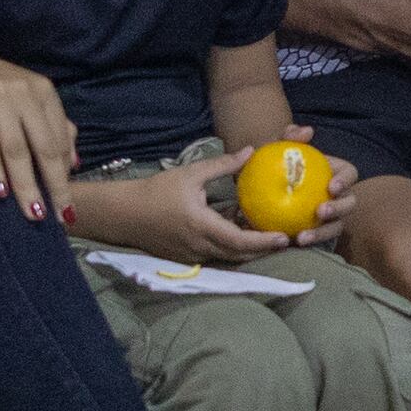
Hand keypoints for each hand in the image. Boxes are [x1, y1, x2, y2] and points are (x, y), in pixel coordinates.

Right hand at [0, 33, 72, 216]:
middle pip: (45, 147)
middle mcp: (25, 91)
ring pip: (17, 149)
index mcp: (42, 91)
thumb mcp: (20, 97)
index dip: (64, 174)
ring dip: (26, 185)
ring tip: (32, 213)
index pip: (60, 139)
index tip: (67, 204)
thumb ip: (49, 123)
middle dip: (54, 185)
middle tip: (59, 217)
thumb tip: (73, 161)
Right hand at [69, 150, 327, 264]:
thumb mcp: (190, 174)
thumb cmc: (156, 191)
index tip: (284, 237)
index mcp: (202, 227)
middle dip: (264, 249)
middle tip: (286, 239)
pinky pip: (216, 255)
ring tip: (268, 235)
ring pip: (229, 257)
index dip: (265, 242)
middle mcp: (200, 247)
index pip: (241, 241)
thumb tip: (250, 151)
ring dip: (248, 248)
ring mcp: (193, 256)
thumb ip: (222, 165)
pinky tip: (239, 232)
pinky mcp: (187, 258)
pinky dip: (231, 247)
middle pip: (240, 255)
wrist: (124, 215)